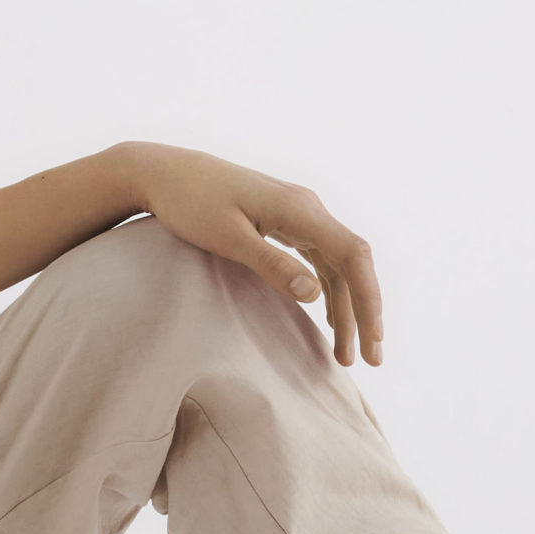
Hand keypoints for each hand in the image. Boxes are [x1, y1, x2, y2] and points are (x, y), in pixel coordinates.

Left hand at [124, 142, 385, 366]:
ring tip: (347, 354)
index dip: (367, 300)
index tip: (370, 342)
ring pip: (338, 265)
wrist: (164, 173)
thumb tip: (314, 295)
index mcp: (299, 209)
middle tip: (370, 360)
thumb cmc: (189, 203)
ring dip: (347, 308)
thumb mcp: (228, 238)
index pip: (352, 256)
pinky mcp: (284, 221)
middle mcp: (307, 208)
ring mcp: (298, 213)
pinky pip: (320, 259)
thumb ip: (271, 264)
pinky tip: (329, 320)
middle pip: (352, 264)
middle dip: (364, 312)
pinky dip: (328, 292)